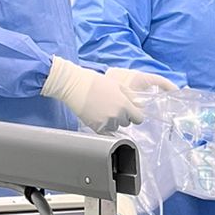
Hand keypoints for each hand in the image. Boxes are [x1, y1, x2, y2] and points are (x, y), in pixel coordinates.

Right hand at [42, 57, 173, 132]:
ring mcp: (106, 123)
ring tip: (103, 110)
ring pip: (116, 127)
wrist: (75, 86)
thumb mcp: (118, 85)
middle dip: (123, 117)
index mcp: (125, 105)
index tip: (131, 113)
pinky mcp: (96, 128)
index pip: (139, 119)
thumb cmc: (95, 82)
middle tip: (113, 107)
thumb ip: (130, 96)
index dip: (135, 116)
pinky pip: (105, 132)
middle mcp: (117, 116)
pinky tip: (98, 116)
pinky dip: (104, 126)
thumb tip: (138, 105)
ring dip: (113, 121)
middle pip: (126, 123)